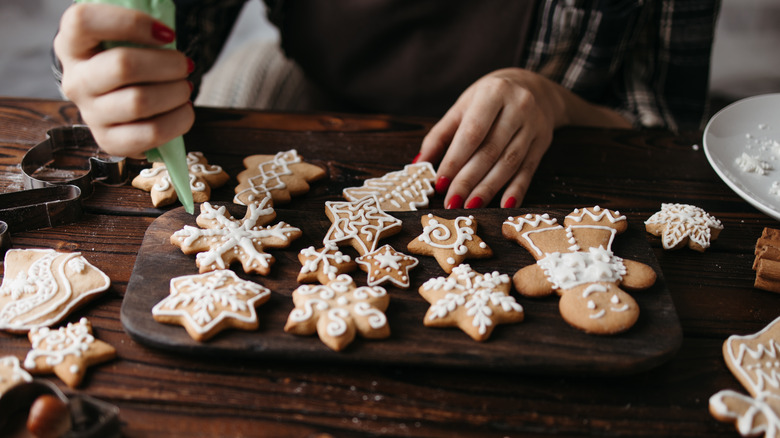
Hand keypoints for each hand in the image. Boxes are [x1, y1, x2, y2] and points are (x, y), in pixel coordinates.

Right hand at [54, 3, 193, 157]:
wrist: (118, 97)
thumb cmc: (128, 59)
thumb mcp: (124, 38)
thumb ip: (138, 30)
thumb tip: (166, 34)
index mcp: (71, 44)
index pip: (84, 21)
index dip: (131, 22)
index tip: (166, 34)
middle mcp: (74, 80)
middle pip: (123, 66)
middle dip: (168, 64)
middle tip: (185, 64)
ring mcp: (89, 114)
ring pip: (139, 102)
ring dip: (176, 92)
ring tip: (185, 87)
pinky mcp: (108, 141)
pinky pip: (150, 134)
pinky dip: (178, 120)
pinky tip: (184, 109)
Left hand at [417, 68, 629, 207]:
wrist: (534, 87)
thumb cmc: (489, 99)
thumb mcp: (463, 107)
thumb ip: (440, 135)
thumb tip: (420, 164)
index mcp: (493, 93)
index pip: (472, 133)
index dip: (455, 160)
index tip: (440, 183)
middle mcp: (518, 107)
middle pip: (490, 151)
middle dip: (469, 180)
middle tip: (452, 201)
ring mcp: (534, 126)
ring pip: (509, 163)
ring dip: (488, 189)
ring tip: (470, 205)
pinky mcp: (543, 142)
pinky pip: (529, 170)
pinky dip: (516, 190)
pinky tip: (504, 205)